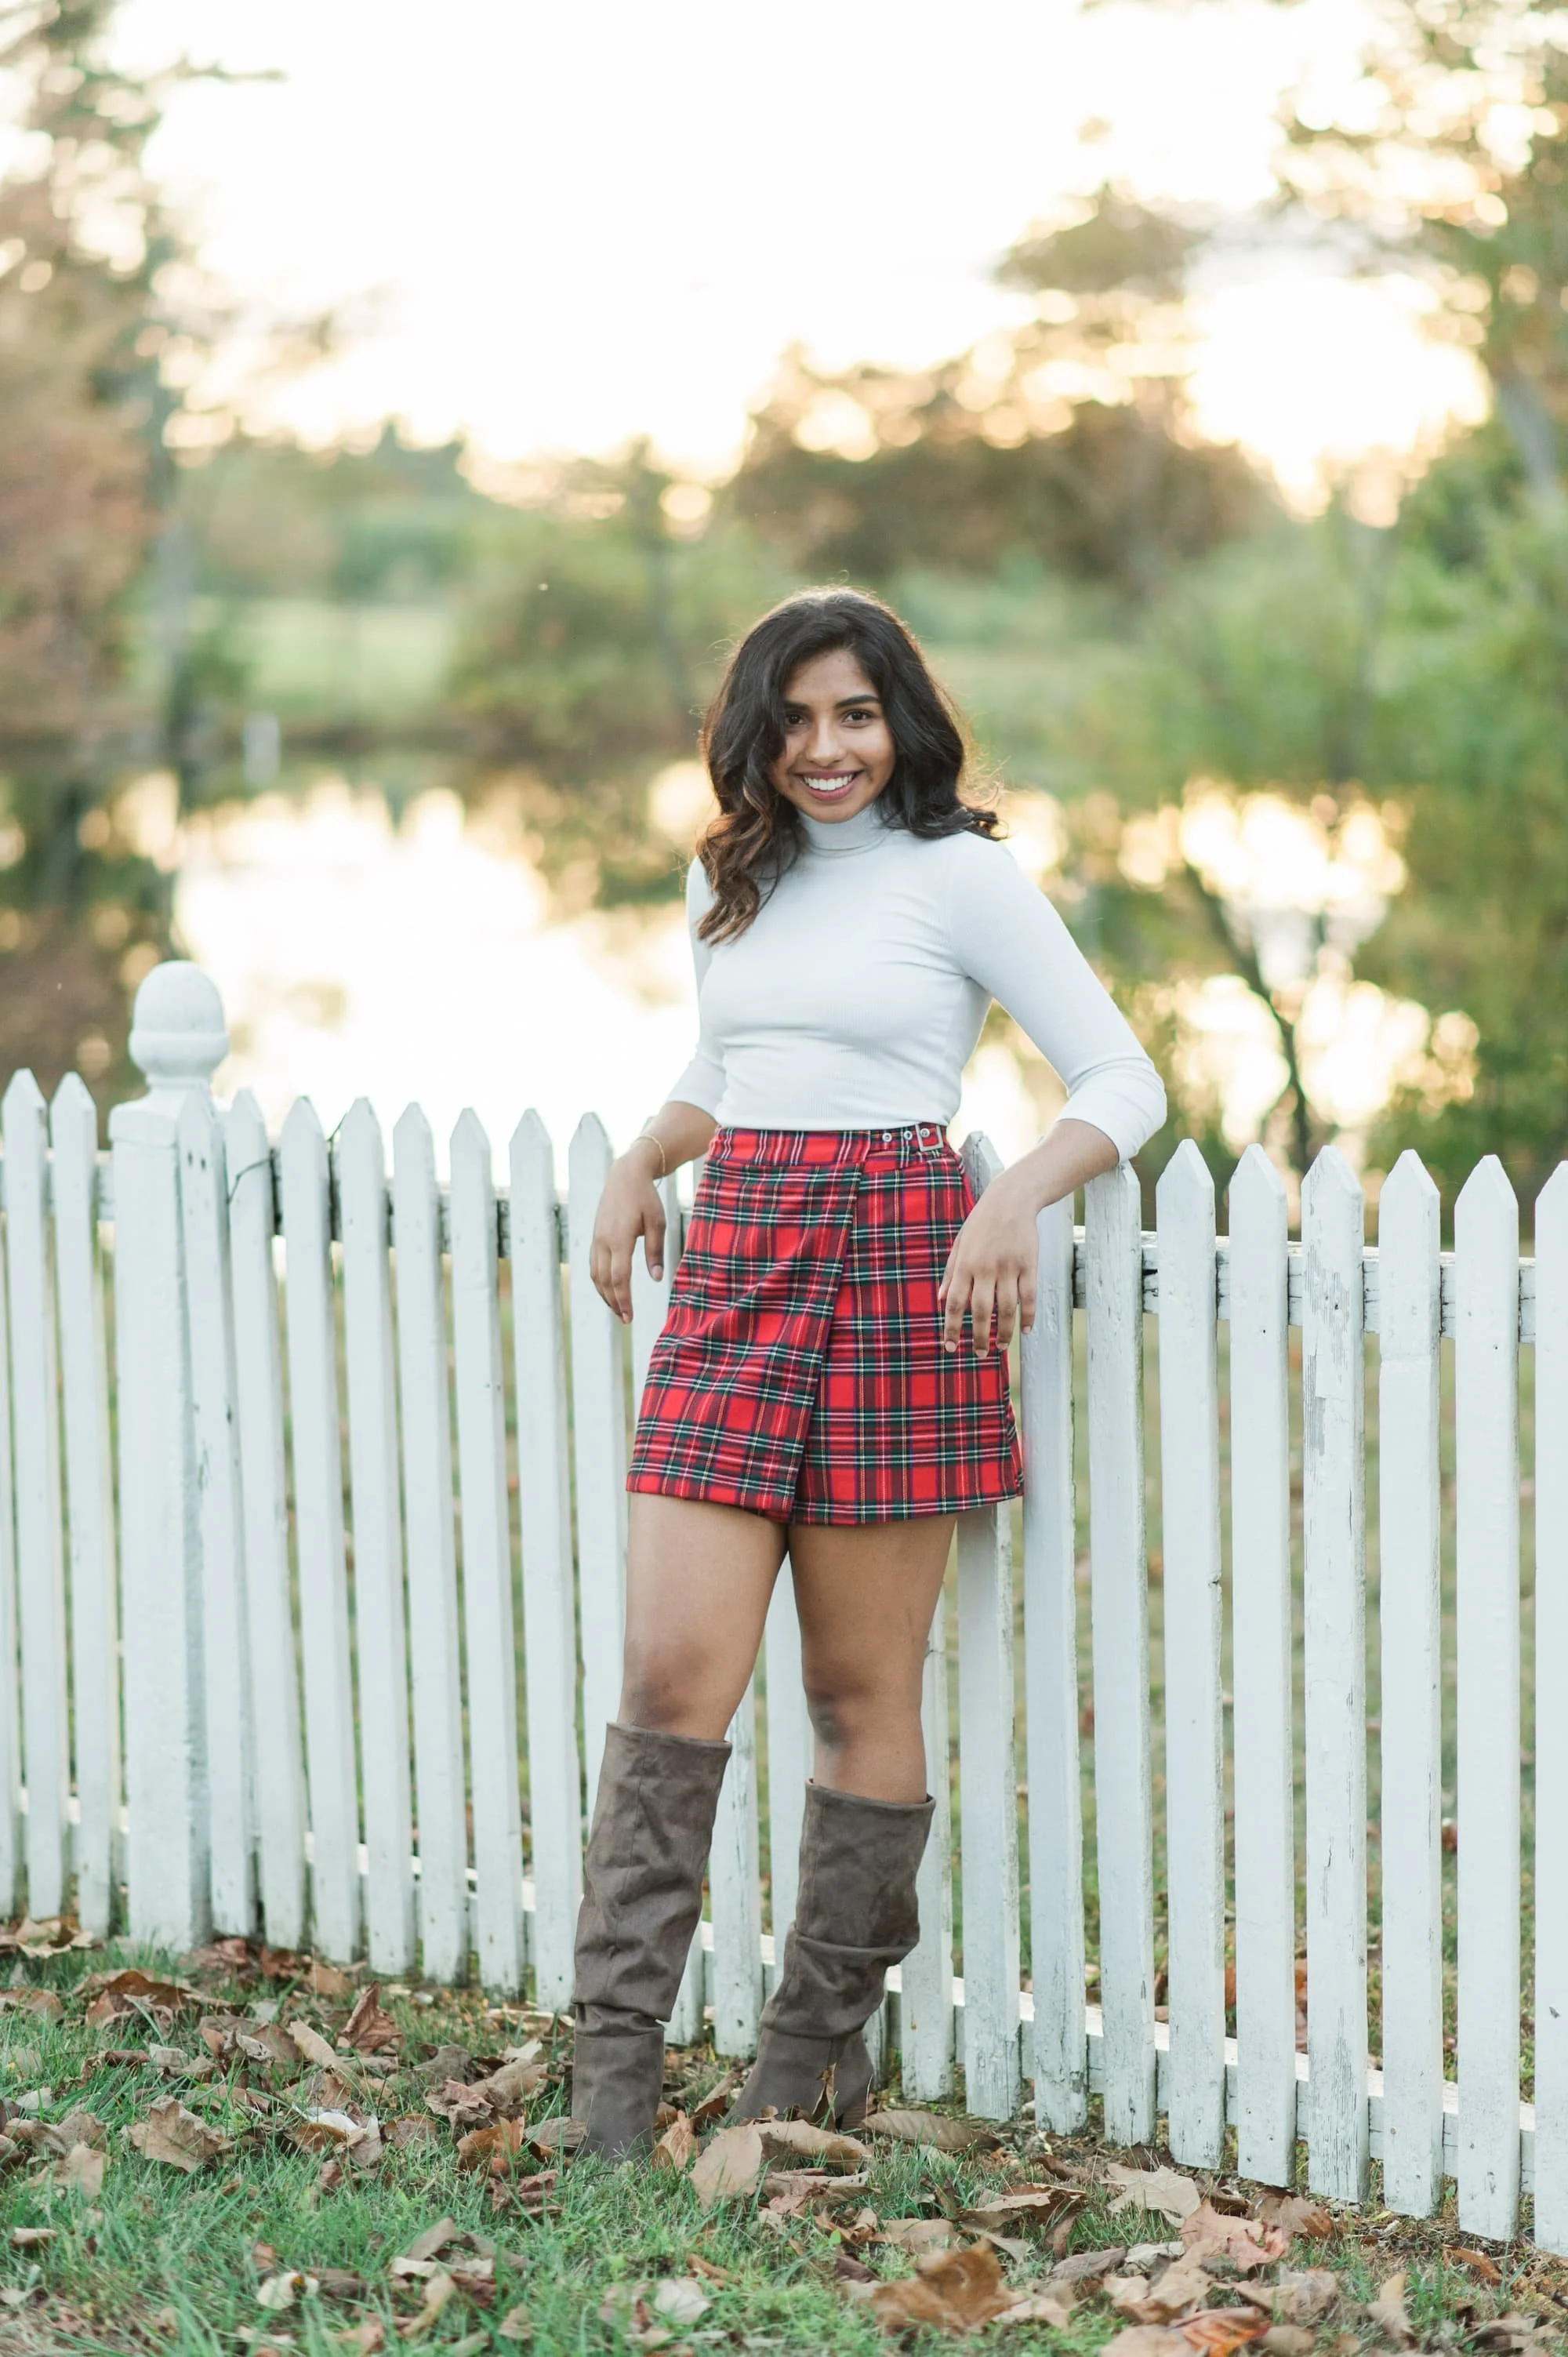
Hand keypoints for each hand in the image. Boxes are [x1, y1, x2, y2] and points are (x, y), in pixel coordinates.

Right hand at [589, 1141, 665, 1324]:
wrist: (625, 1175)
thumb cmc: (646, 1198)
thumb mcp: (657, 1222)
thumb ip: (656, 1251)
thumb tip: (655, 1278)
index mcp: (620, 1239)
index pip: (619, 1278)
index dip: (624, 1300)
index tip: (630, 1317)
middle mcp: (604, 1241)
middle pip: (605, 1281)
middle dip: (614, 1303)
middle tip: (625, 1320)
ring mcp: (597, 1239)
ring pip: (596, 1275)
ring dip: (605, 1295)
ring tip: (618, 1309)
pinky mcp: (596, 1237)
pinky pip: (594, 1265)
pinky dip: (600, 1281)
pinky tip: (610, 1289)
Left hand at [938, 1168, 1041, 1354]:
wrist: (1011, 1200)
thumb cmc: (981, 1223)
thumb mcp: (959, 1244)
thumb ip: (950, 1272)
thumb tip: (940, 1300)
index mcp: (965, 1264)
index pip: (955, 1303)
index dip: (951, 1327)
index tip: (950, 1346)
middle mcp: (985, 1268)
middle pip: (980, 1311)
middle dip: (978, 1336)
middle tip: (979, 1354)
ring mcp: (1009, 1267)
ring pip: (1006, 1309)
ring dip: (1003, 1332)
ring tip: (1001, 1347)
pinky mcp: (1029, 1265)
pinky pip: (1029, 1297)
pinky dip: (1027, 1316)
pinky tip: (1024, 1330)